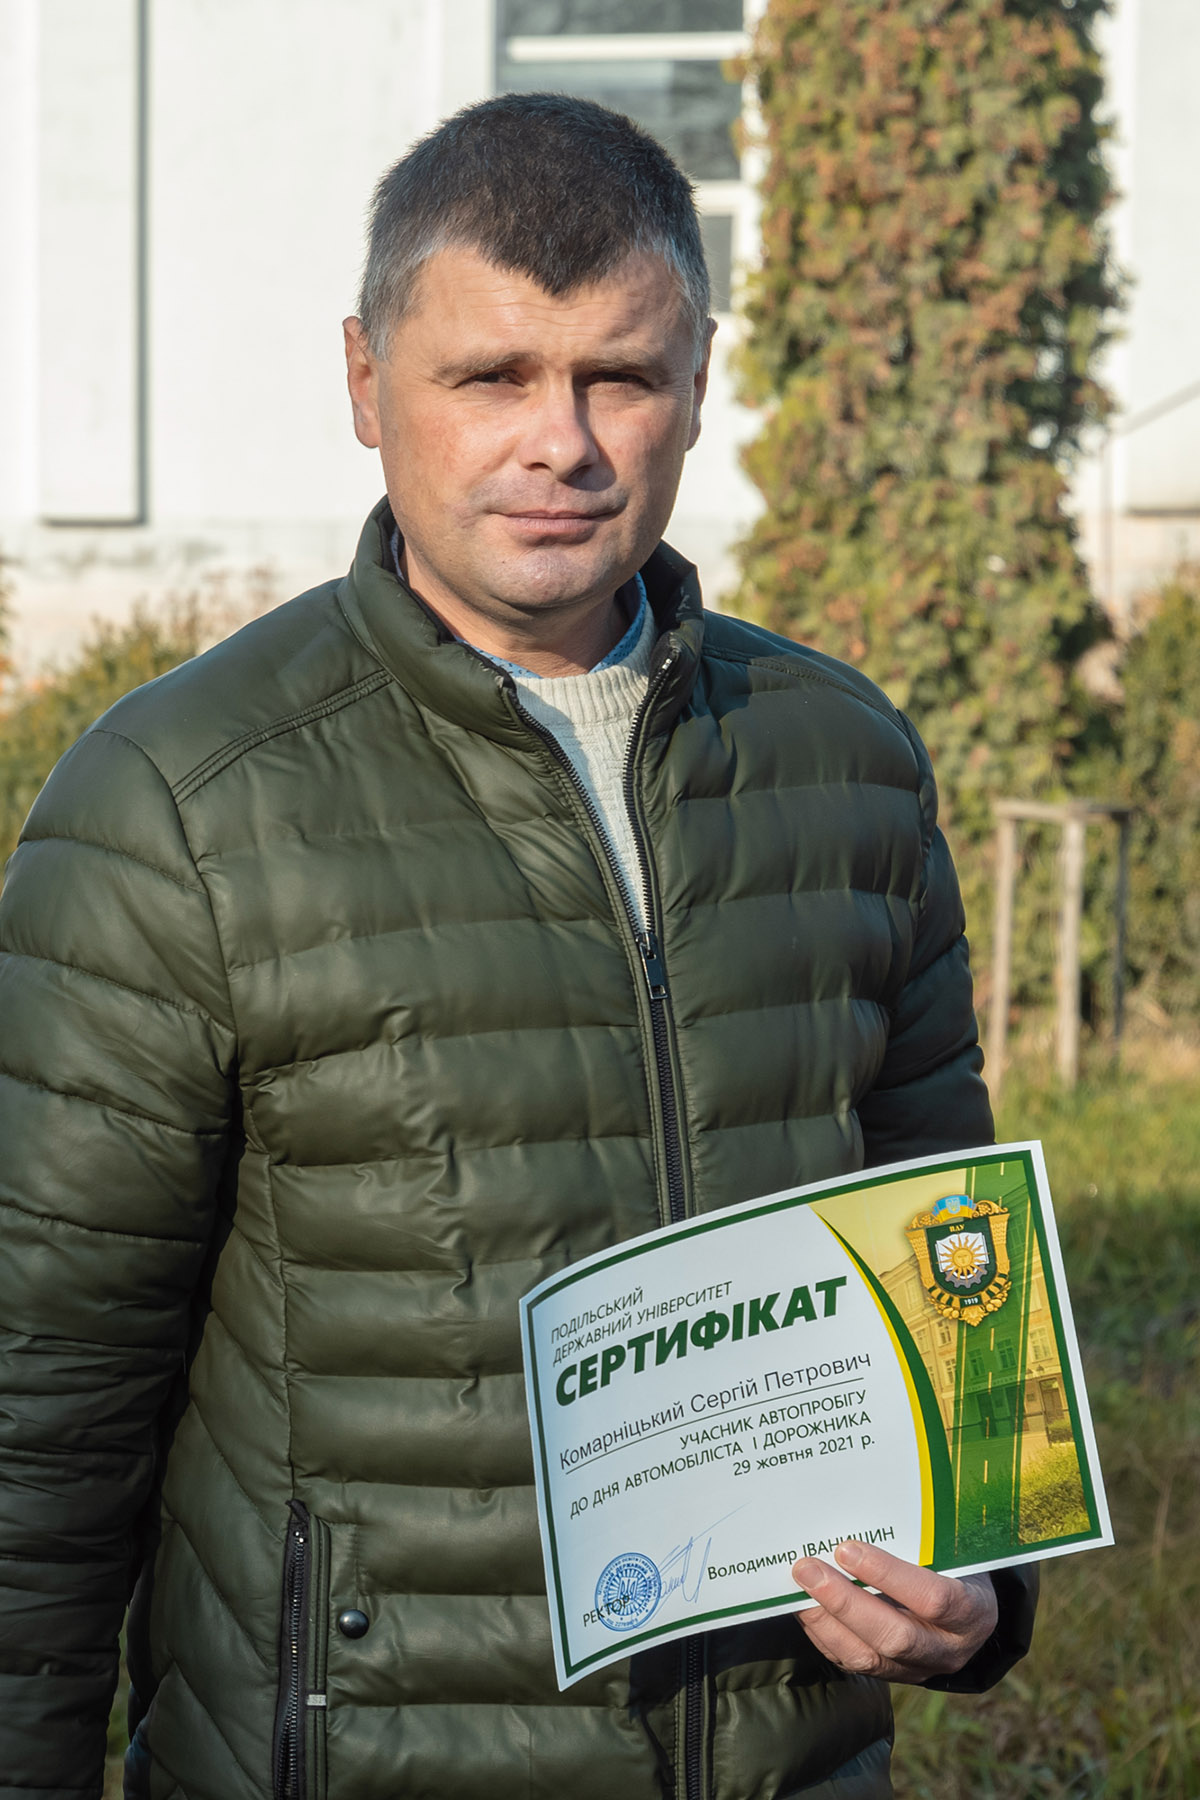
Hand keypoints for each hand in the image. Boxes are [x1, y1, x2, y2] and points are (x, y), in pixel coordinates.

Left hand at [792, 1540, 997, 1683]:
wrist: (970, 1614)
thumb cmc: (958, 1566)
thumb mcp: (955, 1550)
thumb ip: (924, 1536)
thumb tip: (864, 1500)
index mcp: (972, 1612)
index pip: (933, 1598)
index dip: (888, 1575)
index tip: (848, 1549)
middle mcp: (948, 1649)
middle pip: (894, 1636)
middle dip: (845, 1601)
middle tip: (809, 1569)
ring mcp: (919, 1668)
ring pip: (868, 1657)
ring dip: (826, 1620)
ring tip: (800, 1585)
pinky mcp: (892, 1675)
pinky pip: (853, 1662)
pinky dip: (824, 1634)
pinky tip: (804, 1606)